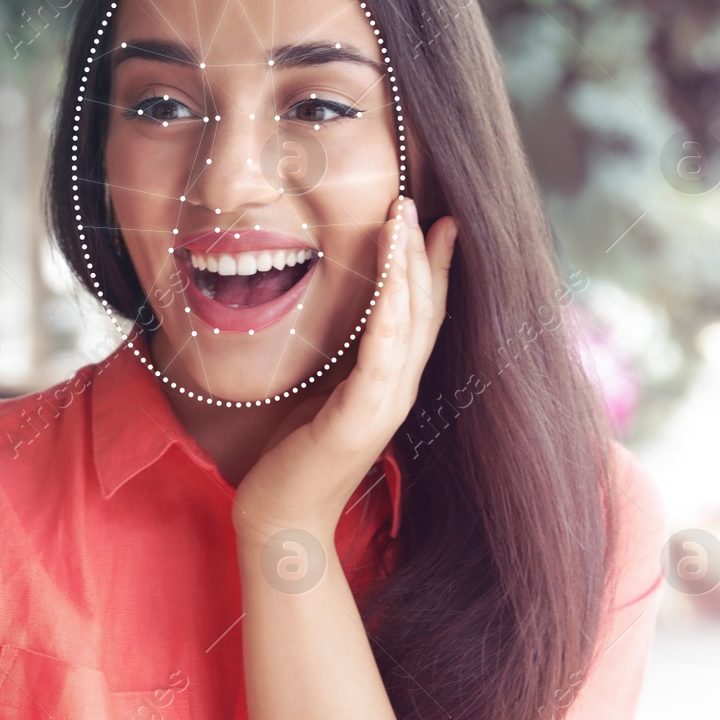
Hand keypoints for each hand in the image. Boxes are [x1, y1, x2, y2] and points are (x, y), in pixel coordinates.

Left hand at [232, 195, 455, 540]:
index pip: (421, 316)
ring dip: (408, 265)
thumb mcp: (321, 393)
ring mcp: (386, 403)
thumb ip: (340, 360)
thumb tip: (339, 320)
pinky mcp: (362, 416)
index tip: (437, 221)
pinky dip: (390, 307)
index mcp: (391, 383)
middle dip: (423, 252)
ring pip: (408, 321)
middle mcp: (399, 390)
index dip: (433, 268)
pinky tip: (391, 273)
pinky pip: (382, 351)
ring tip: (404, 216)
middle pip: (423, 309)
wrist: (281, 517)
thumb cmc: (294, 455)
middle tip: (420, 202)